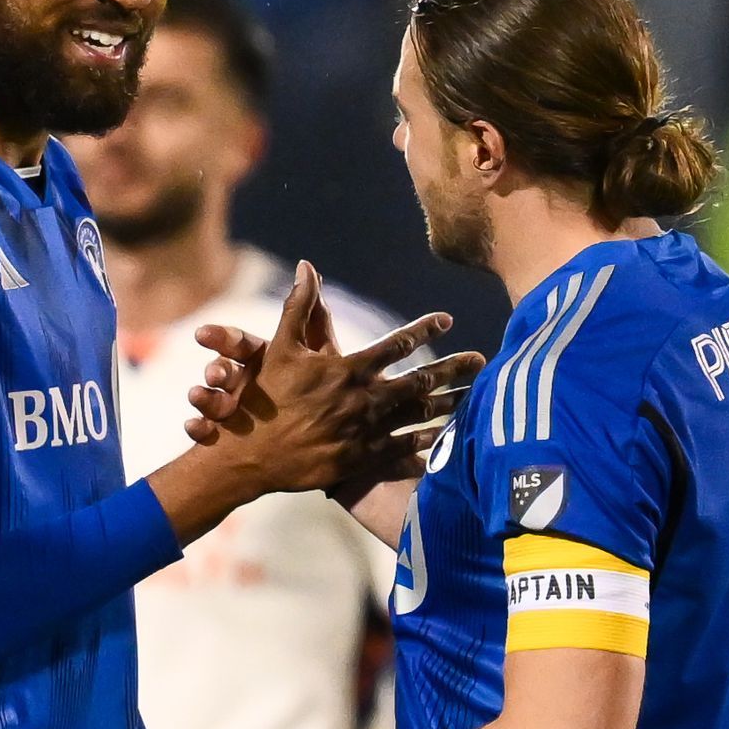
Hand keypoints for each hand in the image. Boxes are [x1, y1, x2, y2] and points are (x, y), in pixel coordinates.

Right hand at [190, 266, 477, 497]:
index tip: (446, 320)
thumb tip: (308, 267)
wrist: (247, 456)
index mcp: (347, 371)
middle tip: (481, 360)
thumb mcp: (277, 348)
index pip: (396, 344)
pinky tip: (445, 443)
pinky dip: (427, 447)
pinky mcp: (361, 461)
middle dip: (453, 368)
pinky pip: (403, 451)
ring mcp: (365, 433)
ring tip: (474, 398)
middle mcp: (363, 401)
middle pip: (420, 381)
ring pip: (419, 417)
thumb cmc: (260, 399)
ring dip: (449, 405)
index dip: (423, 329)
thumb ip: (299, 307)